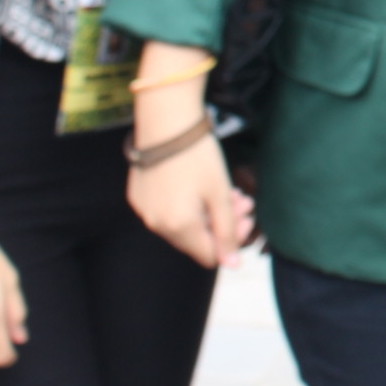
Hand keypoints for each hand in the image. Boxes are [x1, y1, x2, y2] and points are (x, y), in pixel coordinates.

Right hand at [126, 131, 245, 268]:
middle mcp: (157, 224)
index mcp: (179, 227)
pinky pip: (167, 210)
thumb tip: (232, 264)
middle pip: (196, 239)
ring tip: (228, 191)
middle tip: (243, 201)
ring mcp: (145, 210)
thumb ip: (226, 231)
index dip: (231, 242)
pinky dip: (186, 203)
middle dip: (222, 223)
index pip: (209, 255)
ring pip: (182, 223)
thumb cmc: (198, 156)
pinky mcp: (139, 195)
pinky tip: (201, 185)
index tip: (246, 218)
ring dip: (207, 212)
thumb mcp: (220, 194)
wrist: (166, 121)